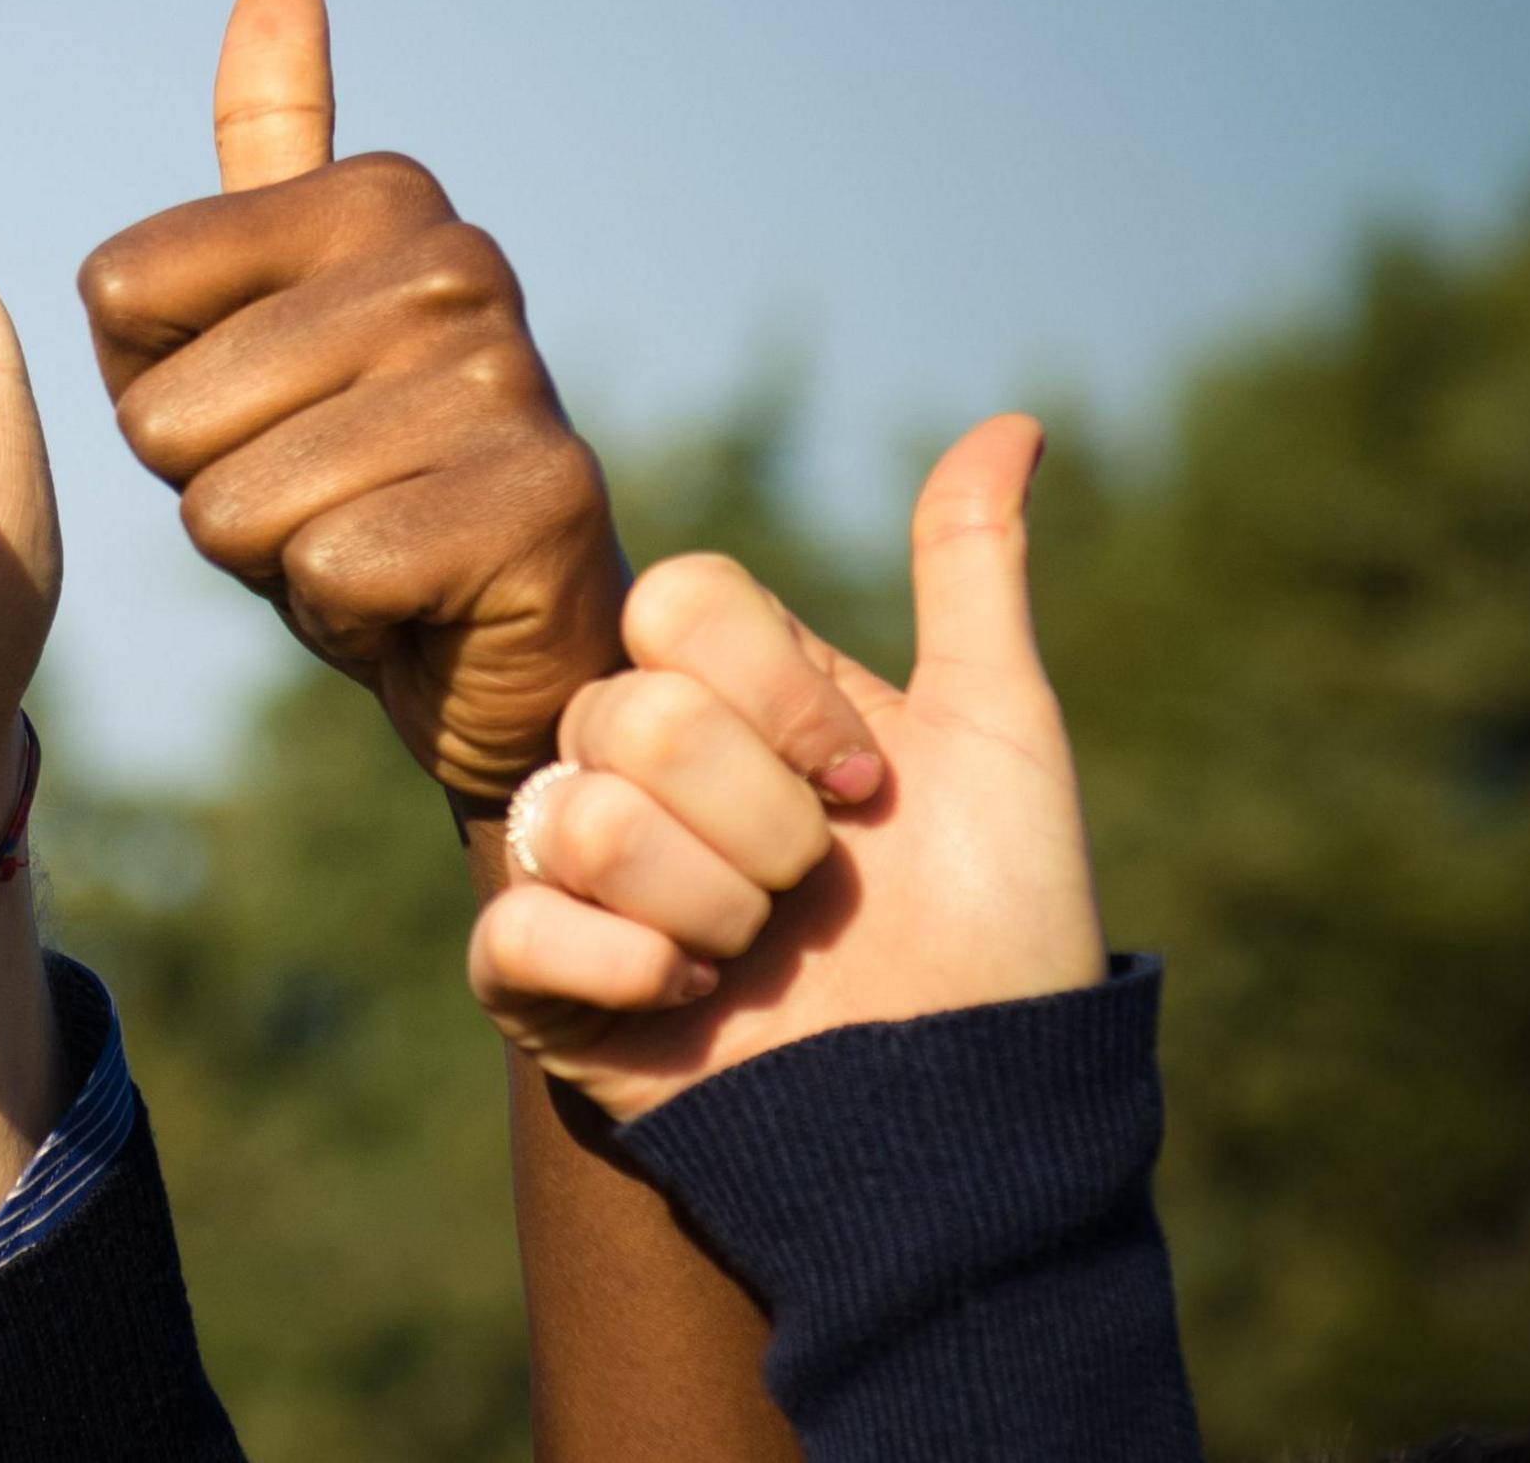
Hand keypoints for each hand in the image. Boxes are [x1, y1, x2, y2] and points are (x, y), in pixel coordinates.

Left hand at [77, 0, 620, 801]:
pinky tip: (415, 595)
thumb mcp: (274, 307)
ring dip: (274, 556)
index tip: (263, 400)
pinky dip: (345, 612)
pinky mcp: (536, 505)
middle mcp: (455, 261)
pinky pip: (325, 571)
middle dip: (211, 485)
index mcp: (378, 195)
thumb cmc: (356, 473)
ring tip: (366, 537)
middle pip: (164, 412)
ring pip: (232, 503)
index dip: (155, 382)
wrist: (501, 639)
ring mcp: (505, 379)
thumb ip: (270, 153)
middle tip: (318, 490)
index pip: (116, 291)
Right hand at [470, 415, 1107, 1120]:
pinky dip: (620, 965)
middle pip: (632, 713)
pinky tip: (689, 999)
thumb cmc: (997, 925)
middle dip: (760, 822)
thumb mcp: (1001, 734)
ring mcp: (579, 871)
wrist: (970, 1108)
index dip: (779, 696)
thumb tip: (1014, 421)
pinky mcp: (538, 981)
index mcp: (725, 691)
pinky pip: (515, 926)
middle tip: (815, 889)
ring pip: (579, 814)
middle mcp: (636, 764)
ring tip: (759, 956)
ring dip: (709, 904)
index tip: (867, 786)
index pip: (678, 602)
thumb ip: (971, 574)